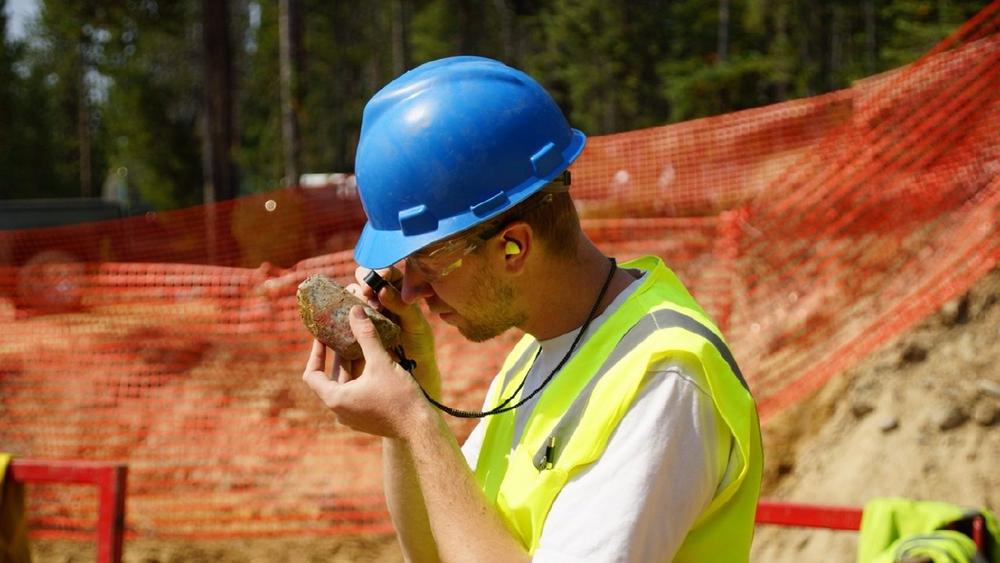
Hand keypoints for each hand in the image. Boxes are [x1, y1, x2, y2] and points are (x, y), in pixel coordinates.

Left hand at [302, 305, 428, 438]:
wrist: (420, 428)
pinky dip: (361, 377)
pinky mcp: (367, 419)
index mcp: (336, 399)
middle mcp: (340, 411)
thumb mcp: (380, 362)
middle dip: (337, 355)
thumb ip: (366, 335)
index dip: (315, 353)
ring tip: (359, 343)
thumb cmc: (399, 396)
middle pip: (331, 378)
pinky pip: (357, 394)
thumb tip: (354, 310)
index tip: (321, 337)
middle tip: (342, 333)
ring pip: (346, 385)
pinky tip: (374, 361)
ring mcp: (354, 417)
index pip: (312, 374)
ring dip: (351, 365)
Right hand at [351, 266, 439, 395]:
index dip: (381, 271)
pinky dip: (342, 314)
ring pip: (353, 296)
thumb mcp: (416, 325)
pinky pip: (344, 316)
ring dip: (354, 297)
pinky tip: (344, 318)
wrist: (413, 372)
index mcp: (399, 292)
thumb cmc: (419, 346)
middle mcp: (381, 299)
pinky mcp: (354, 327)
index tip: (379, 278)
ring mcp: (366, 313)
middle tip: (367, 292)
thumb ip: (403, 307)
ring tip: (360, 307)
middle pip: (366, 280)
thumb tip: (382, 290)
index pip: (388, 273)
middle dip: (365, 281)